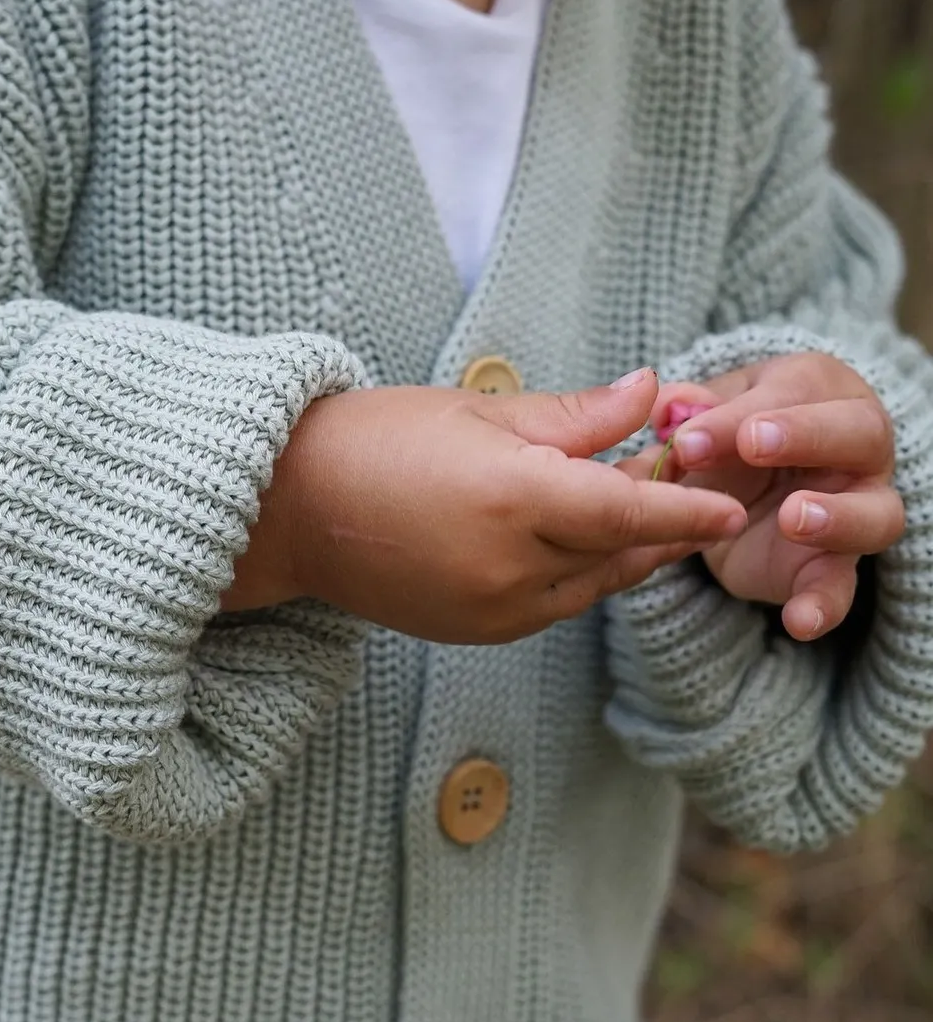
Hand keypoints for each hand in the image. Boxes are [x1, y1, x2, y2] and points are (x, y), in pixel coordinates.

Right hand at [223, 370, 747, 646]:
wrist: (288, 509)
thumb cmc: (375, 438)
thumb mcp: (477, 410)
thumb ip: (573, 414)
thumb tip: (649, 390)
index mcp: (511, 499)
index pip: (629, 511)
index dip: (687, 508)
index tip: (732, 503)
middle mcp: (510, 567)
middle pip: (621, 552)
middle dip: (664, 521)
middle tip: (691, 477)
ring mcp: (494, 609)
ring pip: (595, 584)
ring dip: (627, 549)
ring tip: (642, 502)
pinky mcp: (478, 632)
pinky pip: (556, 603)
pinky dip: (582, 571)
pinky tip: (579, 534)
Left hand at [641, 354, 904, 642]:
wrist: (741, 490)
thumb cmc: (729, 432)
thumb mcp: (703, 413)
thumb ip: (687, 408)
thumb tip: (668, 408)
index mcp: (819, 390)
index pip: (792, 391)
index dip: (740, 412)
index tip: (689, 439)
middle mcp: (857, 446)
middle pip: (860, 432)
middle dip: (807, 435)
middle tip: (754, 444)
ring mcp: (859, 507)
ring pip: (878, 512)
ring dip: (838, 515)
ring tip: (794, 518)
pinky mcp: (837, 566)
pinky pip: (843, 586)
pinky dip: (825, 605)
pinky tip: (800, 622)